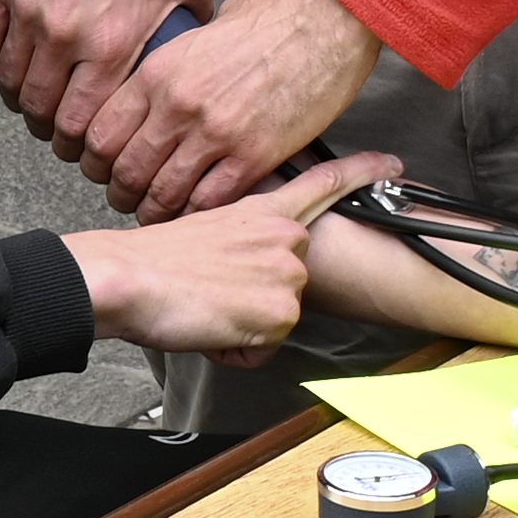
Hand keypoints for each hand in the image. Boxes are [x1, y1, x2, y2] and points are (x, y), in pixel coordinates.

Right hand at [0, 0, 206, 154]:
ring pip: (9, 82)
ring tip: (32, 99)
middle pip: (40, 110)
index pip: (82, 122)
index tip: (81, 146)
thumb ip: (192, 26)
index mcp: (113, 44)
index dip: (78, 144)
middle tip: (55, 129)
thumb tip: (198, 53)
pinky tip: (7, 64)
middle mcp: (65, 36)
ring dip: (20, 97)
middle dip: (47, 128)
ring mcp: (28, 12)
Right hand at [73, 154, 390, 353]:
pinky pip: (264, 352)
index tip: (392, 165)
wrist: (125, 277)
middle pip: (294, 282)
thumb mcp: (204, 228)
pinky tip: (209, 327)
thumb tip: (245, 268)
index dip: (363, 173)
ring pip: (278, 320)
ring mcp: (285, 273)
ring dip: (243, 328)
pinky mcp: (280, 312)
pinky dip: (235, 352)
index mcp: (262, 210)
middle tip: (214, 292)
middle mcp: (283, 237)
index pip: (323, 184)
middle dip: (259, 299)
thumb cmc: (148, 259)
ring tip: (206, 308)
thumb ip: (242, 239)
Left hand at [84, 0, 379, 219]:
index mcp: (158, 73)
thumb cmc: (270, 19)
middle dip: (121, 192)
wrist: (325, 20)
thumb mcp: (200, 35)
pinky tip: (196, 216)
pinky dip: (198, 215)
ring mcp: (215, 133)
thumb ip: (171, 70)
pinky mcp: (254, 155)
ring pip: (164, 193)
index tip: (104, 170)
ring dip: (156, 211)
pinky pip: (211, 201)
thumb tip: (156, 92)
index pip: (102, 132)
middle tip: (126, 200)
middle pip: (127, 170)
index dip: (96, 161)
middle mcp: (178, 105)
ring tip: (157, 215)